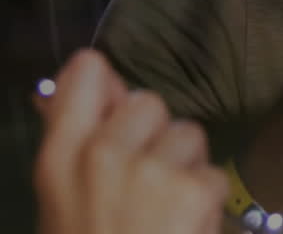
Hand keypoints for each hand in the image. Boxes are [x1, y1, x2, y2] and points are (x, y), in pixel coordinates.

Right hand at [34, 49, 227, 233]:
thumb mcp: (64, 202)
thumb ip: (78, 137)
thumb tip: (96, 74)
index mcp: (59, 159)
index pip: (85, 76)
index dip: (106, 83)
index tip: (113, 104)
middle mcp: (102, 154)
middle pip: (150, 102)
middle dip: (156, 135)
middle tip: (145, 183)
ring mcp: (150, 170)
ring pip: (189, 134)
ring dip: (186, 166)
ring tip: (166, 209)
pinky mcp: (193, 189)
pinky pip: (212, 173)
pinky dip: (207, 202)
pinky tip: (185, 228)